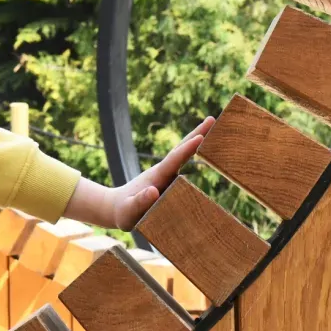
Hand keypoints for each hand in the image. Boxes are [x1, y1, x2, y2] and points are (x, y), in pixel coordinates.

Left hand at [62, 115, 215, 229]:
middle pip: (181, 149)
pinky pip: (184, 162)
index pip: (174, 160)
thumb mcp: (128, 211)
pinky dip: (194, 151)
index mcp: (157, 177)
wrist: (116, 208)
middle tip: (212, 119)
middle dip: (196, 134)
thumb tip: (154, 190)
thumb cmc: (123, 212)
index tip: (200, 137)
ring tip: (213, 126)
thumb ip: (139, 202)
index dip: (187, 149)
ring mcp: (167, 174)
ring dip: (198, 139)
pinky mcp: (169, 179)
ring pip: (184, 153)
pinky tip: (204, 147)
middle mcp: (163, 171)